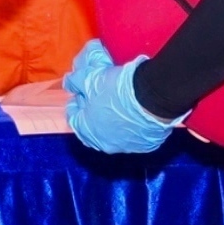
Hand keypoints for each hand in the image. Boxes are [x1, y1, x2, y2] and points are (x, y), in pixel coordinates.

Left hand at [62, 38, 180, 155]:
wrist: (154, 98)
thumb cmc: (116, 90)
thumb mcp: (90, 78)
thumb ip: (76, 80)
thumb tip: (69, 82)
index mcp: (88, 130)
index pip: (74, 118)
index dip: (77, 102)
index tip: (82, 91)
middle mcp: (106, 144)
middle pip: (96, 126)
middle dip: (96, 110)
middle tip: (102, 93)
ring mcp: (128, 146)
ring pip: (117, 130)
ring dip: (116, 117)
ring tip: (122, 99)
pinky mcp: (147, 144)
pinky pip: (136, 132)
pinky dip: (134, 122)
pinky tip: (138, 108)